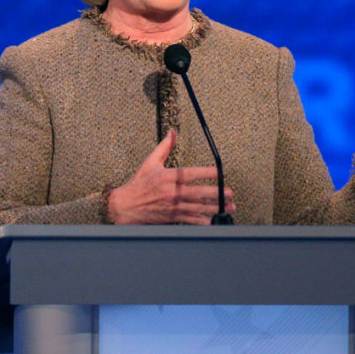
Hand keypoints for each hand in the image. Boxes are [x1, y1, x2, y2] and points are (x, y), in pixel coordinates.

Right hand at [107, 129, 234, 223]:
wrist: (124, 207)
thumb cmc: (138, 184)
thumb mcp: (150, 162)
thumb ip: (164, 147)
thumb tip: (172, 132)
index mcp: (168, 177)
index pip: (192, 174)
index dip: (208, 173)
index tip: (221, 173)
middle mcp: (172, 192)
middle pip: (199, 193)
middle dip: (217, 193)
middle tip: (230, 193)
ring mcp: (173, 206)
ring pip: (198, 208)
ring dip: (216, 208)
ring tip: (230, 207)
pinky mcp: (172, 217)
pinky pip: (191, 220)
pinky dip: (203, 221)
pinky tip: (214, 221)